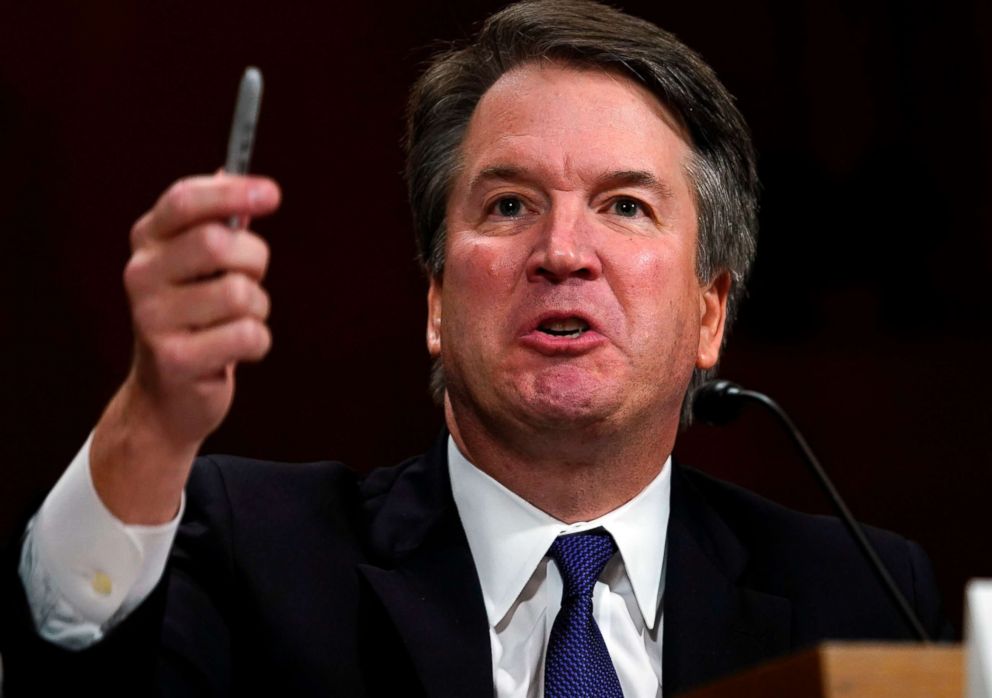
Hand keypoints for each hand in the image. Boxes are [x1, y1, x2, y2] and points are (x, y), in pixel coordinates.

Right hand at [91, 174, 280, 523]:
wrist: (168, 398)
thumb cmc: (196, 320)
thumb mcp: (200, 267)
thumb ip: (216, 222)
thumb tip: (232, 170)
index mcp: (147, 242)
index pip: (185, 201)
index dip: (231, 192)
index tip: (272, 193)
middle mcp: (141, 274)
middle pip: (219, 244)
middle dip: (254, 261)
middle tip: (251, 279)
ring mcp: (151, 317)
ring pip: (240, 293)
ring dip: (257, 309)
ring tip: (237, 322)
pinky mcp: (175, 358)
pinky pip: (248, 335)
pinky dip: (258, 342)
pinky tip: (236, 350)